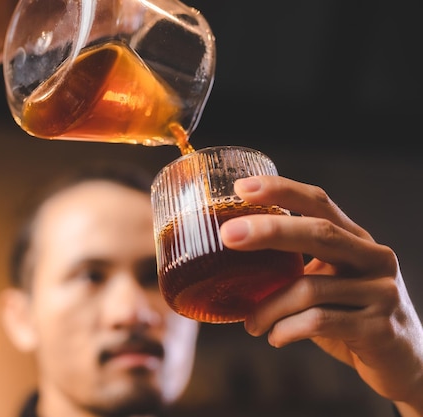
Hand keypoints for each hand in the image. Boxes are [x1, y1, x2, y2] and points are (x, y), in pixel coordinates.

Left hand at [220, 175, 422, 414]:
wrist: (405, 361)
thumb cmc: (350, 315)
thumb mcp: (326, 282)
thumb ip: (294, 266)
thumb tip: (229, 257)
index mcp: (355, 239)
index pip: (319, 203)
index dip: (282, 190)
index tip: (242, 187)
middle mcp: (373, 258)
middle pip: (319, 233)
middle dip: (269, 230)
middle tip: (228, 236)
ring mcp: (380, 292)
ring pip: (310, 288)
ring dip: (268, 307)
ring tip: (251, 324)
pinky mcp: (379, 328)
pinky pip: (320, 322)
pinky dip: (287, 330)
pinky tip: (274, 338)